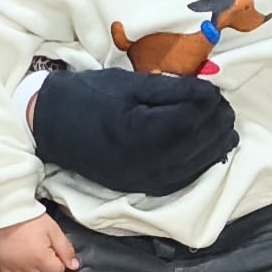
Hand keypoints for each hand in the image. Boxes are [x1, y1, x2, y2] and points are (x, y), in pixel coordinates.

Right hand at [0, 211, 77, 271]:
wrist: (8, 212)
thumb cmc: (30, 219)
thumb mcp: (54, 230)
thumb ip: (66, 249)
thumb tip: (74, 265)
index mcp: (40, 258)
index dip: (58, 262)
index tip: (54, 253)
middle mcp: (26, 266)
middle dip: (47, 268)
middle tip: (43, 252)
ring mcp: (12, 267)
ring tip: (31, 255)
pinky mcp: (2, 265)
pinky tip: (21, 261)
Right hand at [25, 64, 235, 195]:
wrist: (50, 126)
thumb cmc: (87, 96)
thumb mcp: (127, 84)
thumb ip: (170, 90)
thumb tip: (208, 92)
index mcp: (138, 132)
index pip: (191, 119)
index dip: (209, 103)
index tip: (213, 89)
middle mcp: (145, 162)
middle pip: (199, 144)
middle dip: (217, 122)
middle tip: (220, 103)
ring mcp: (145, 180)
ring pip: (198, 164)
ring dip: (215, 143)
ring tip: (220, 122)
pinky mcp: (144, 187)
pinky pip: (185, 177)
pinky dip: (202, 161)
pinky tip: (208, 147)